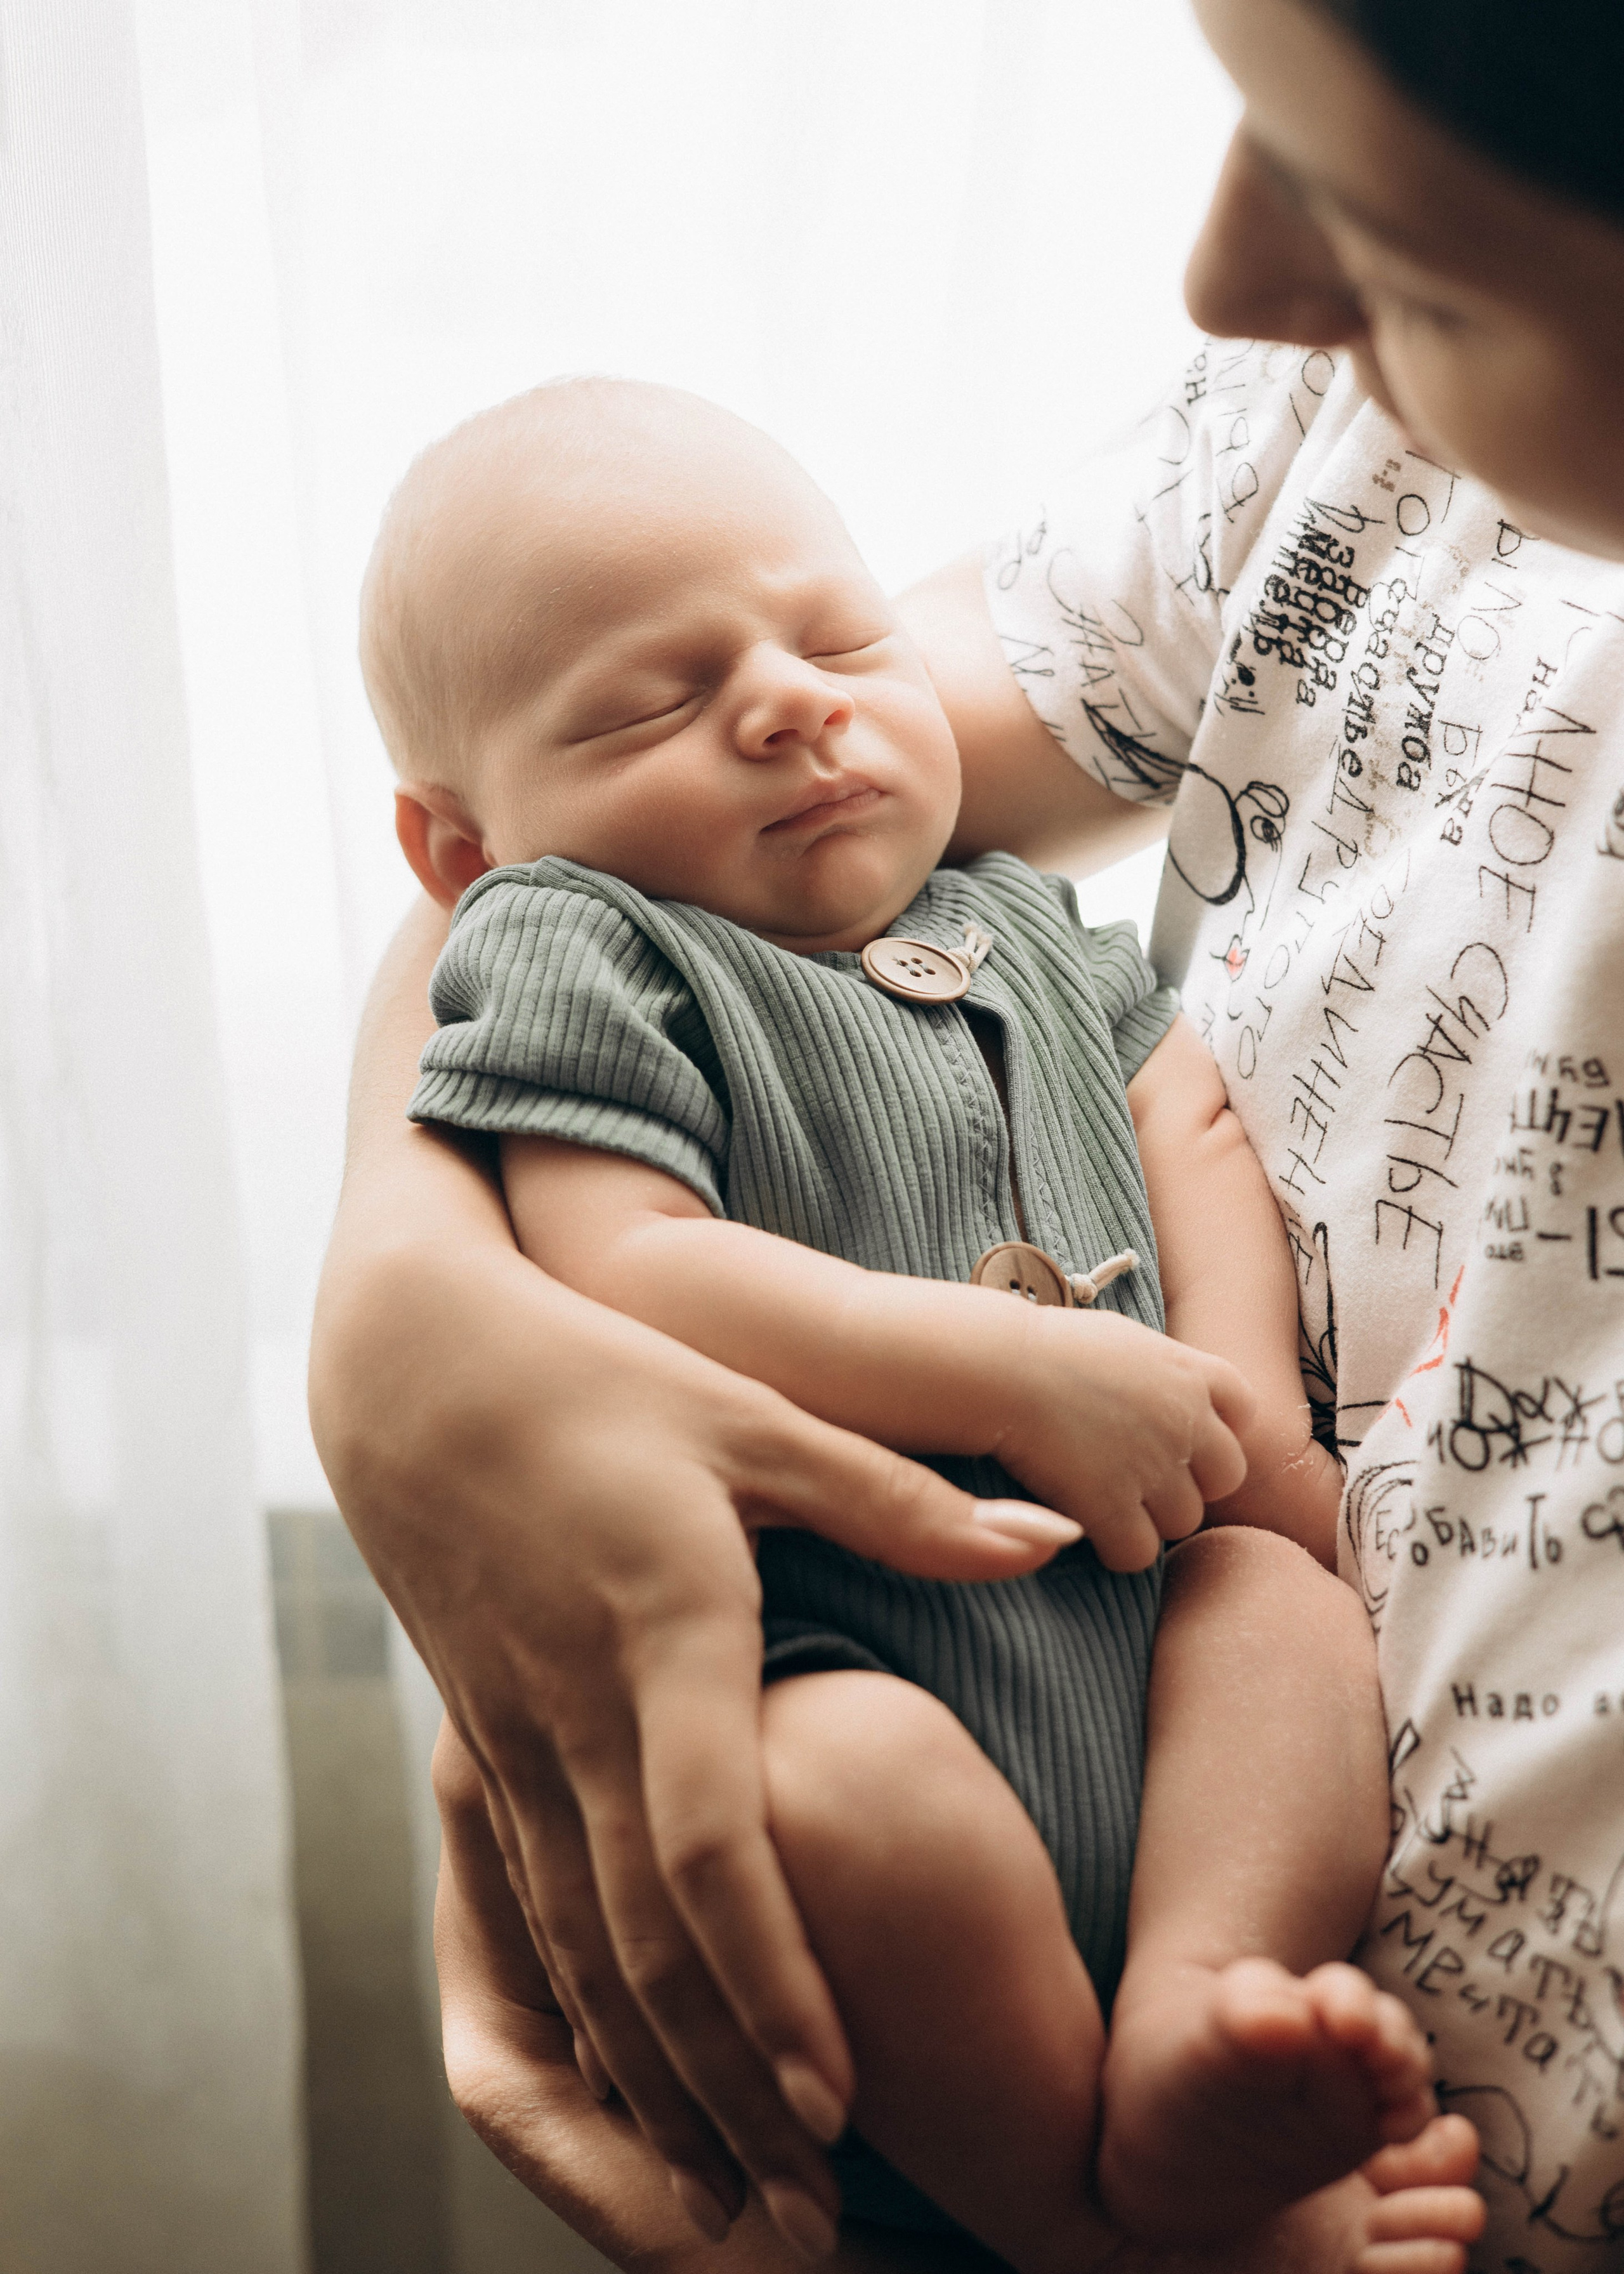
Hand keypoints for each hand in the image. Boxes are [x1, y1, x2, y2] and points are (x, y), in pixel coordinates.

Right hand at [312, 1216, 1077, 2254]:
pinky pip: (538, 1909)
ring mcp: (517, 1739)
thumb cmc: (605, 1384)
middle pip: (643, 1946)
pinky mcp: (486, 1743)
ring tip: (725, 2200)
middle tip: (801, 2216)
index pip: (711, 1852)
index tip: (838, 2101)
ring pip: (580, 1951)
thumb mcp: (757, 1420)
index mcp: (662, 1637)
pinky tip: (630, 2082)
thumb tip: (1056, 1540)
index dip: (773, 1986)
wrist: (417, 1372)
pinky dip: (588, 2012)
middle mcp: (578, 1715)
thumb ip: (900, 1503)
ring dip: (651, 2081)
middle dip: (719, 2093)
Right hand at [986, 1303, 1253, 1571]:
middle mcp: (1185, 1420)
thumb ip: (1159, 1371)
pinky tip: (1088, 1524)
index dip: (1217, 1428)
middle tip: (1143, 1478)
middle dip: (1192, 1481)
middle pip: (1226, 1475)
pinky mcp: (1114, 1505)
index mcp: (1189, 1372)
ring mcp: (1154, 1466)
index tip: (1183, 1437)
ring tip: (1106, 1497)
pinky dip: (1117, 1547)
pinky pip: (1140, 1552)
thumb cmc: (1047, 1347)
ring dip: (1151, 1517)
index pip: (1242, 1408)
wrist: (999, 1365)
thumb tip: (1165, 1393)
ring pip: (1184, 1520)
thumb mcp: (1123, 1340)